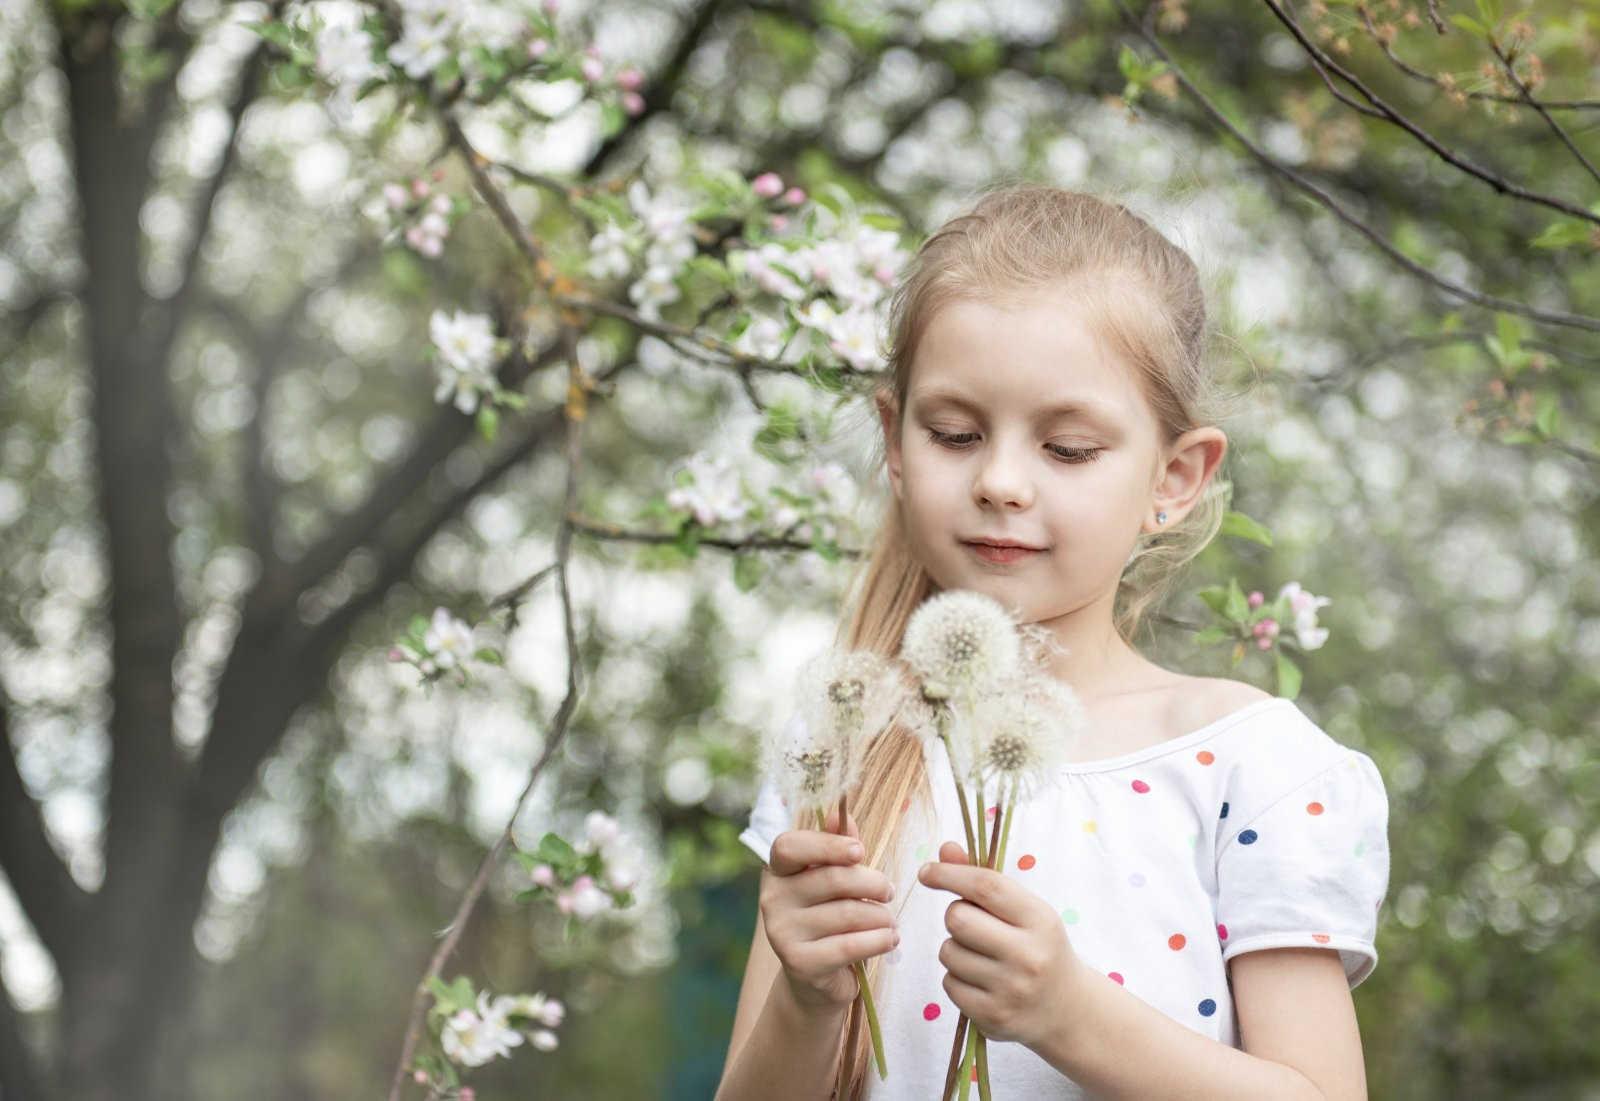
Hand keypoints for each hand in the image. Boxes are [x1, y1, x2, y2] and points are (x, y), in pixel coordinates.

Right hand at [761, 804, 898, 1013]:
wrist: (817, 978)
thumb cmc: (830, 916)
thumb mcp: (836, 878)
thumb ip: (839, 846)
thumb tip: (841, 814)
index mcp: (778, 872)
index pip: (790, 846)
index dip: (826, 844)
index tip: (860, 851)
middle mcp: (772, 899)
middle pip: (832, 879)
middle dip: (872, 883)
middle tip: (889, 891)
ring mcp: (782, 932)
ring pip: (848, 913)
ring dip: (881, 916)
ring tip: (890, 921)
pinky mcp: (799, 963)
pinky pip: (850, 945)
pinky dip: (879, 940)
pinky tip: (890, 939)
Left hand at [916, 840, 1083, 1047]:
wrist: (1066, 1009)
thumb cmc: (1039, 947)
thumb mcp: (1024, 911)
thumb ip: (984, 880)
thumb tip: (945, 849)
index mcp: (1040, 920)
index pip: (986, 886)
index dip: (950, 873)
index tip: (927, 871)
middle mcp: (1028, 956)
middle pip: (957, 919)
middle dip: (955, 915)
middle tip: (972, 924)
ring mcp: (1010, 990)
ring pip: (948, 952)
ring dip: (955, 948)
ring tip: (982, 956)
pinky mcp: (992, 1017)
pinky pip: (948, 984)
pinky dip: (956, 978)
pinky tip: (981, 981)